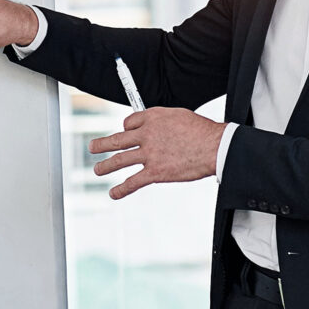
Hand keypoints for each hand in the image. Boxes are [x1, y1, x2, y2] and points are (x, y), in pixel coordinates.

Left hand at [91, 109, 223, 199]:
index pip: (129, 122)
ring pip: (119, 160)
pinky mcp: (155, 172)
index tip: (125, 133)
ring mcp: (149, 154)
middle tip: (93, 147)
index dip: (126, 128)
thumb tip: (158, 127)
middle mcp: (146, 134)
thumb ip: (164, 121)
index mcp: (152, 118)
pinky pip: (132, 182)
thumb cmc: (202, 131)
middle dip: (102, 144)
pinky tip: (114, 193)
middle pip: (118, 139)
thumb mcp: (179, 116)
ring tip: (98, 170)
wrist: (215, 147)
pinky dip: (121, 189)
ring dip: (105, 166)